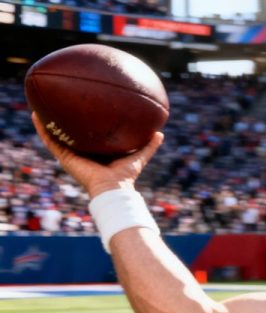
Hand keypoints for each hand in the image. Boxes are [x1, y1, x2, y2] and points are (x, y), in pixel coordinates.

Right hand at [31, 112, 162, 198]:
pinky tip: (36, 115)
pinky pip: (49, 140)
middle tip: (59, 103)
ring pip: (55, 135)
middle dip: (64, 120)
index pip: (88, 135)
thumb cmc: (125, 176)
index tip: (82, 108)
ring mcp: (71, 154)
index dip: (84, 124)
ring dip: (47, 121)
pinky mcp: (64, 157)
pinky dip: (41, 128)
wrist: (113, 188)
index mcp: (96, 152)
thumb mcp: (139, 156)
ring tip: (40, 104)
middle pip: (70, 134)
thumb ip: (149, 146)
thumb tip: (160, 132)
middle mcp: (82, 152)